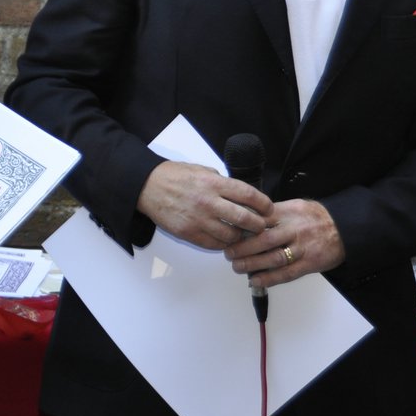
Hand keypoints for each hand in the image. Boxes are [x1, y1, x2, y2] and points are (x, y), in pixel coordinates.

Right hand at [136, 161, 272, 249]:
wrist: (147, 186)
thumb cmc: (173, 176)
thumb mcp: (202, 171)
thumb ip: (223, 183)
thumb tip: (241, 195)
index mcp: (214, 184)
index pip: (249, 195)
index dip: (264, 204)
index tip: (268, 209)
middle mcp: (208, 202)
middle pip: (245, 219)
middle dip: (258, 225)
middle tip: (260, 226)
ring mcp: (198, 220)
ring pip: (231, 236)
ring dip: (240, 237)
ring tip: (241, 234)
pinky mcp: (188, 232)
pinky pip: (213, 244)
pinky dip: (222, 243)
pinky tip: (224, 238)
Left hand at [223, 198, 344, 288]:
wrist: (345, 228)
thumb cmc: (315, 217)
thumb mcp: (293, 206)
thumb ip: (271, 213)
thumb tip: (244, 218)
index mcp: (287, 213)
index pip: (258, 219)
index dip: (240, 228)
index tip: (227, 233)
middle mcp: (294, 229)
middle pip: (263, 240)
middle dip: (242, 248)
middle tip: (228, 254)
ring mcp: (302, 247)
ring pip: (273, 258)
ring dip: (252, 265)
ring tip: (237, 267)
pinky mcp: (309, 263)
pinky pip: (286, 273)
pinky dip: (269, 278)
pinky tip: (255, 280)